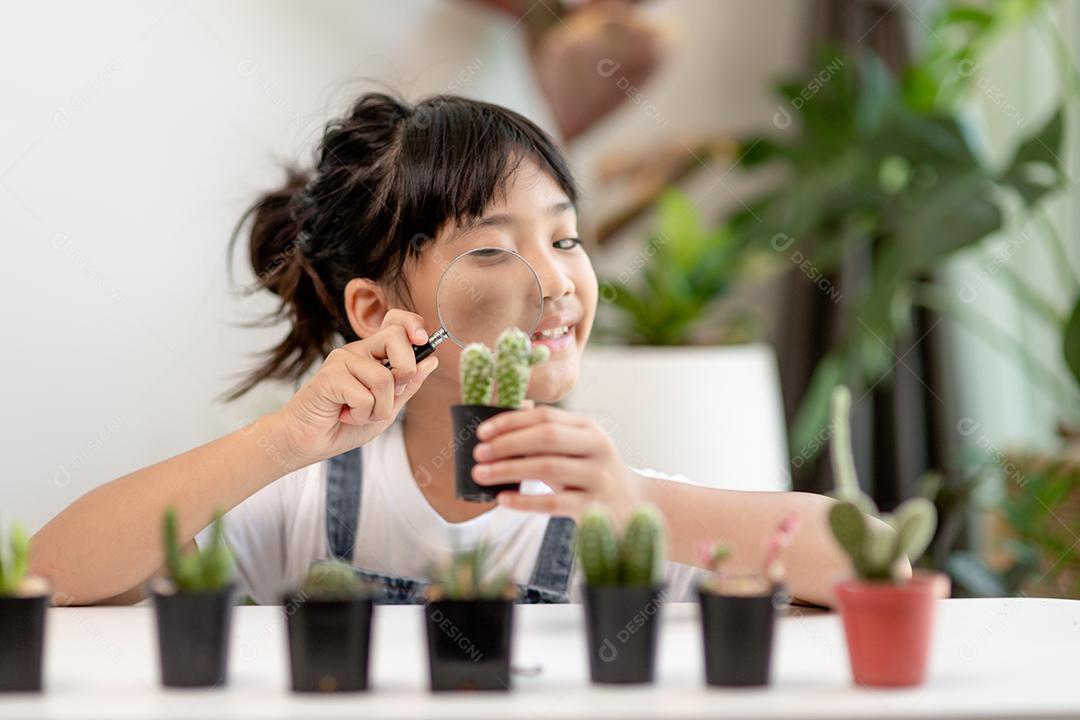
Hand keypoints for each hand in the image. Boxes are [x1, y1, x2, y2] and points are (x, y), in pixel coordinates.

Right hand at [268, 310, 437, 468]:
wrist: (310, 443)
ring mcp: (342, 360)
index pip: (396, 321)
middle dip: (405, 372)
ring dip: (379, 409)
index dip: (413, 325)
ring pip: (384, 378)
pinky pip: (365, 396)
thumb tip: (431, 360)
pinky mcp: (329, 376)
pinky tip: (345, 415)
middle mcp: (358, 351)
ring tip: (359, 414)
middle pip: (396, 337)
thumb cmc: (345, 424)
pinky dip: (362, 415)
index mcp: (373, 354)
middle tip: (390, 395)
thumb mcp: (388, 407)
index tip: (422, 340)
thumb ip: (409, 385)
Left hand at [471, 406, 642, 520]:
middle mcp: (597, 447)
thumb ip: (544, 439)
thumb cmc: (589, 474)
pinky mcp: (595, 506)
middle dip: (508, 443)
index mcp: (588, 428)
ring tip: (481, 474)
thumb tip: (494, 433)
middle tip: (478, 453)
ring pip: (549, 467)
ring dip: (509, 469)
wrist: (634, 506)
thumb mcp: (575, 449)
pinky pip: (555, 502)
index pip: (546, 416)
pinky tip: (503, 500)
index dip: (512, 421)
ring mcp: (599, 477)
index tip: (482, 431)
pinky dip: (526, 501)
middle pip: (547, 437)